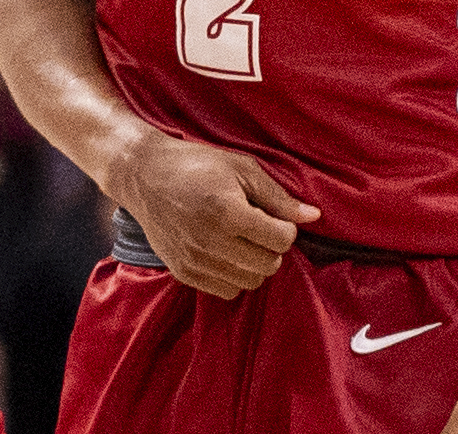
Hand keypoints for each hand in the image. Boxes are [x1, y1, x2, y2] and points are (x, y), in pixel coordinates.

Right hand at [107, 128, 319, 297]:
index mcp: (227, 211)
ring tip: (243, 240)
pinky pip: (227, 291)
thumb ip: (277, 196)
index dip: (286, 228)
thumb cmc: (196, 165)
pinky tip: (226, 252)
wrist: (143, 175)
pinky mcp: (183, 273)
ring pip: (250, 282)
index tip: (274, 217)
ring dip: (255, 264)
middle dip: (272, 248)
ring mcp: (195, 260)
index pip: (281, 240)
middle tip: (259, 228)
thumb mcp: (240, 168)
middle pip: (269, 265)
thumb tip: (314, 216)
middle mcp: (210, 241)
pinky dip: (235, 275)